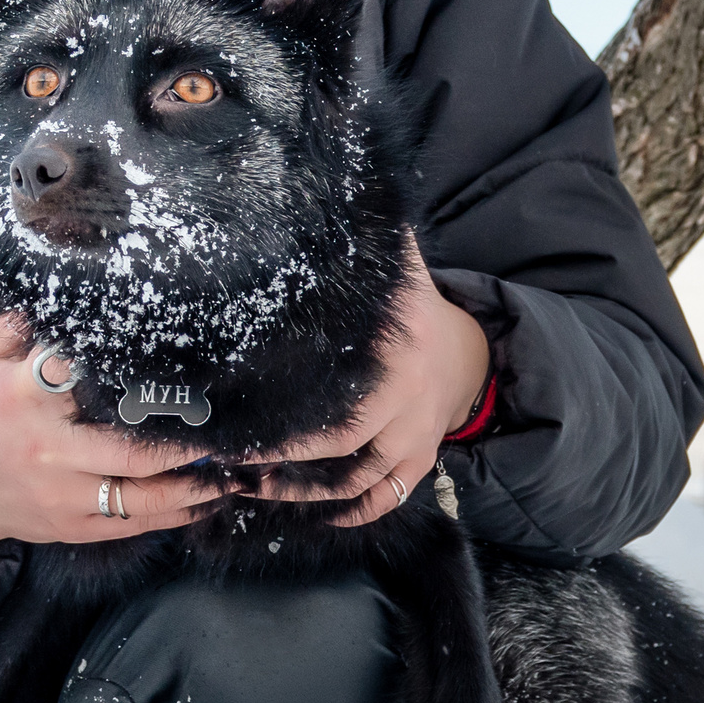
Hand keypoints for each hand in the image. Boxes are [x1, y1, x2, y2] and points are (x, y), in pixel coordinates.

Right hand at [0, 312, 229, 566]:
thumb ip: (22, 324)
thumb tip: (66, 288)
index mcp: (23, 398)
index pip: (78, 374)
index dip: (125, 366)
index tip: (172, 358)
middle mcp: (47, 448)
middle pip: (128, 448)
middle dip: (184, 443)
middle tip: (226, 430)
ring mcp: (61, 493)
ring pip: (140, 494)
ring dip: (193, 485)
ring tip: (231, 472)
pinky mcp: (72, 526)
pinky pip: (132, 524)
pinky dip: (174, 514)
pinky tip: (204, 500)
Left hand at [250, 235, 489, 526]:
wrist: (468, 350)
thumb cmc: (412, 308)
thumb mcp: (398, 272)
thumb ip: (367, 242)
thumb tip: (328, 188)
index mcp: (400, 355)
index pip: (338, 403)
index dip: (286, 425)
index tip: (238, 428)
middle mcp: (410, 401)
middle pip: (343, 446)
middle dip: (286, 463)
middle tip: (234, 466)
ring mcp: (417, 436)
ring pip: (361, 480)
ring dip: (307, 492)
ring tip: (255, 489)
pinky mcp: (420, 461)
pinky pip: (387, 497)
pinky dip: (354, 512)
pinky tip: (314, 514)